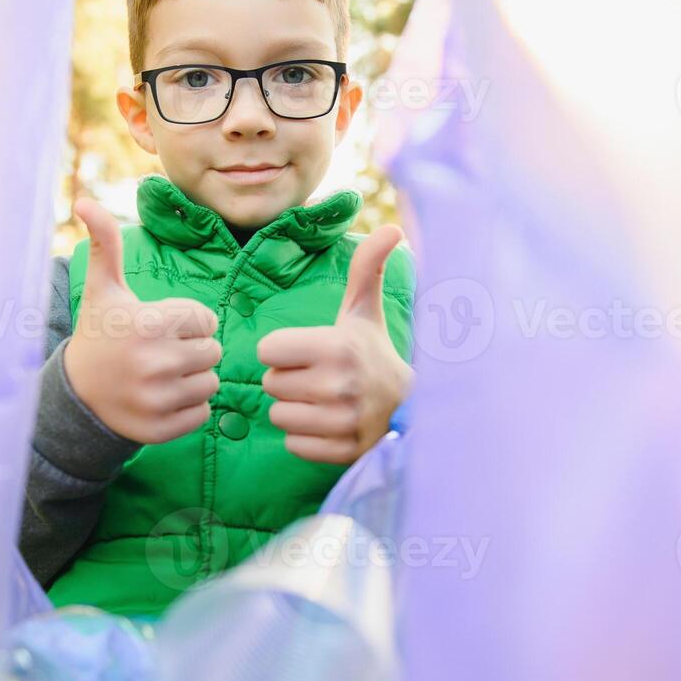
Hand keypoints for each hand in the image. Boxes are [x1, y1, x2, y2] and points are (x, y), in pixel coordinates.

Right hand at [63, 198, 222, 443]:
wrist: (77, 395)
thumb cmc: (100, 334)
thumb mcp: (103, 289)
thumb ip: (105, 243)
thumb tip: (85, 201)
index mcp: (149, 324)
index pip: (206, 320)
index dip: (187, 322)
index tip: (160, 327)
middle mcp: (155, 363)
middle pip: (213, 352)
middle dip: (192, 350)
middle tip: (161, 352)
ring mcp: (158, 399)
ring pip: (211, 383)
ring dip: (193, 378)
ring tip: (161, 375)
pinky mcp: (162, 429)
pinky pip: (203, 413)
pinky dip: (188, 407)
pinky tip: (161, 398)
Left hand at [257, 225, 413, 464]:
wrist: (412, 407)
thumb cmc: (374, 352)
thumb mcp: (365, 311)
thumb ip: (366, 268)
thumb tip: (393, 228)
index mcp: (337, 346)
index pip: (268, 351)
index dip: (283, 351)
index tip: (308, 352)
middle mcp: (339, 385)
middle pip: (270, 384)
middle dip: (289, 380)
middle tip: (319, 378)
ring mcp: (343, 422)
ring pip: (279, 417)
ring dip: (295, 410)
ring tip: (323, 402)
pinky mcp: (343, 452)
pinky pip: (294, 445)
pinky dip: (306, 439)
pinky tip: (329, 424)